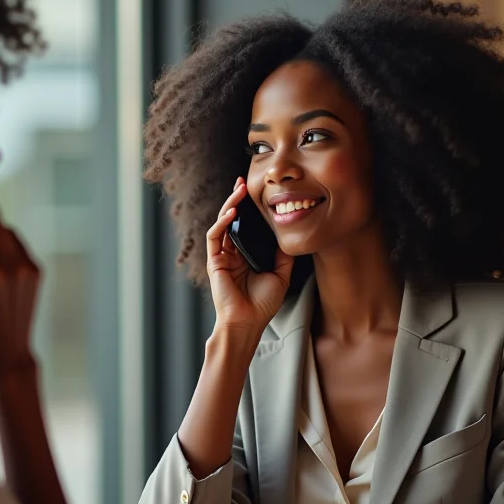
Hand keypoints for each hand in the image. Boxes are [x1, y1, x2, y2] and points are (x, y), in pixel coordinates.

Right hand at [207, 178, 293, 333]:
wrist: (248, 322)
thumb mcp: (280, 274)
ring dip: (229, 205)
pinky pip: (215, 236)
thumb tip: (289, 234)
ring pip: (222, 223)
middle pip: (232, 219)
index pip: (246, 225)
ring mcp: (222, 256)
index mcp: (245, 254)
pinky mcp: (214, 261)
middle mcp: (232, 252)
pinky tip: (232, 212)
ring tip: (238, 190)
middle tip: (243, 181)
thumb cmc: (262, 303)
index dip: (249, 208)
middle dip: (237, 199)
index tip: (257, 191)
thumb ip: (283, 254)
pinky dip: (222, 222)